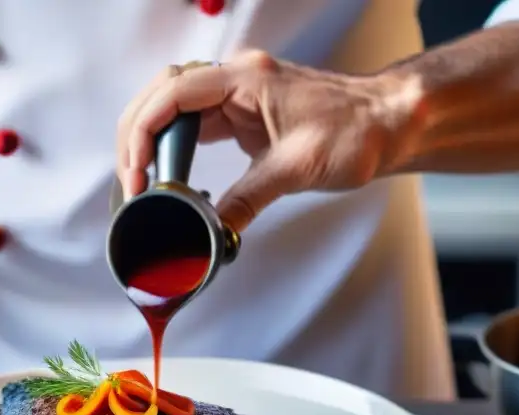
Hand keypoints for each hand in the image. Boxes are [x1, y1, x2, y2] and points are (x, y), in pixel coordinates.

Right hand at [116, 50, 419, 231]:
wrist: (389, 123)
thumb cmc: (357, 131)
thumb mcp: (297, 169)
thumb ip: (248, 199)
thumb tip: (212, 230)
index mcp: (245, 79)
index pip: (172, 95)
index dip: (145, 135)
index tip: (137, 174)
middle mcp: (236, 79)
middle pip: (161, 95)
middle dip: (136, 136)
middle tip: (129, 181)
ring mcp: (238, 95)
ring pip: (172, 109)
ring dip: (150, 141)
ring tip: (139, 181)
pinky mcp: (244, 114)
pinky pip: (195, 124)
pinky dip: (174, 148)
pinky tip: (169, 175)